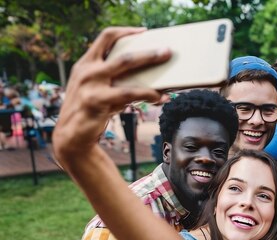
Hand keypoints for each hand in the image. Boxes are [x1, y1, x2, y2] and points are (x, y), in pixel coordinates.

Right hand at [53, 27, 170, 160]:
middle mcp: (86, 70)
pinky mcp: (97, 100)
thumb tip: (150, 78)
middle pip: (122, 53)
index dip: (125, 32)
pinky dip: (148, 93)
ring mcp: (90, 84)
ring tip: (169, 72)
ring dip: (150, 64)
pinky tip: (160, 97)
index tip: (143, 32)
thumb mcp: (98, 89)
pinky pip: (129, 92)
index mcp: (86, 63)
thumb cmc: (91, 110)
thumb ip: (116, 80)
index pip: (105, 37)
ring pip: (126, 66)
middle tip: (167, 51)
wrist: (71, 136)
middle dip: (148, 51)